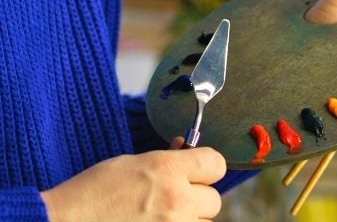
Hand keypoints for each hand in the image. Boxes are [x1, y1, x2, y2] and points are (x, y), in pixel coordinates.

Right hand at [40, 145, 225, 221]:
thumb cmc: (93, 191)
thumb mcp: (132, 162)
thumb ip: (166, 158)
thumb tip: (185, 149)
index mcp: (168, 169)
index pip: (217, 164)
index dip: (207, 166)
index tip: (198, 170)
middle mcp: (177, 200)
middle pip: (214, 200)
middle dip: (198, 198)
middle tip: (175, 197)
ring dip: (190, 220)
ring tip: (162, 216)